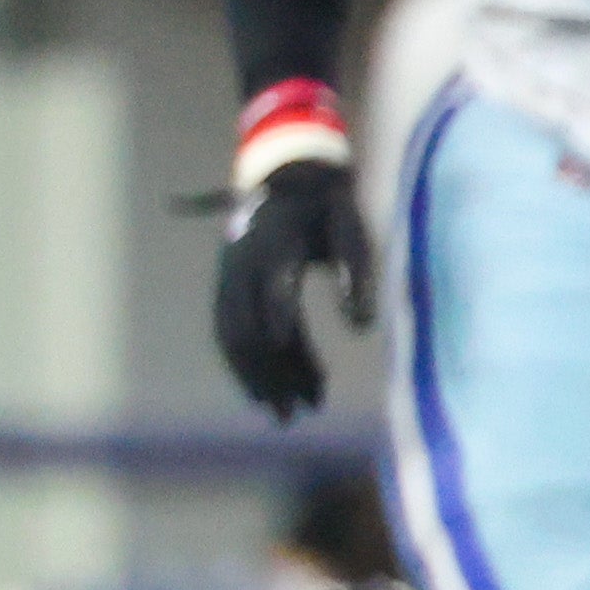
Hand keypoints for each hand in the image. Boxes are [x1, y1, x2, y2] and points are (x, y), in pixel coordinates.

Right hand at [215, 142, 374, 417]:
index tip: (300, 371)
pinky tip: (267, 392)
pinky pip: (228, 331)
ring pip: (233, 337)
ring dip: (255, 378)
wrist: (287, 174)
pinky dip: (244, 364)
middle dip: (270, 375)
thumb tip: (363, 328)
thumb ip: (357, 274)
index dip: (286, 335)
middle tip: (297, 415)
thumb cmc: (329, 205)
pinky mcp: (226, 286)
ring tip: (284, 414)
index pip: (275, 295)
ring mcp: (228, 277)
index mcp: (275, 245)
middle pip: (247, 329)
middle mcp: (241, 264)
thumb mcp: (352, 229)